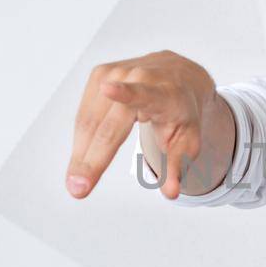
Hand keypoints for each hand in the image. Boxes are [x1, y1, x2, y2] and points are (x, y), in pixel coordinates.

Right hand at [66, 50, 228, 199]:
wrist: (179, 76)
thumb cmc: (182, 112)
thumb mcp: (188, 140)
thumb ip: (177, 167)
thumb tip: (171, 193)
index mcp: (164, 93)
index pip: (145, 93)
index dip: (126, 92)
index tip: (108, 89)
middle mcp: (138, 78)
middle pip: (107, 125)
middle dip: (90, 159)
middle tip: (77, 189)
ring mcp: (115, 73)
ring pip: (89, 121)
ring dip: (81, 153)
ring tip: (78, 182)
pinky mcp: (99, 74)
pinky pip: (84, 115)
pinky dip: (83, 139)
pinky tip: (86, 153)